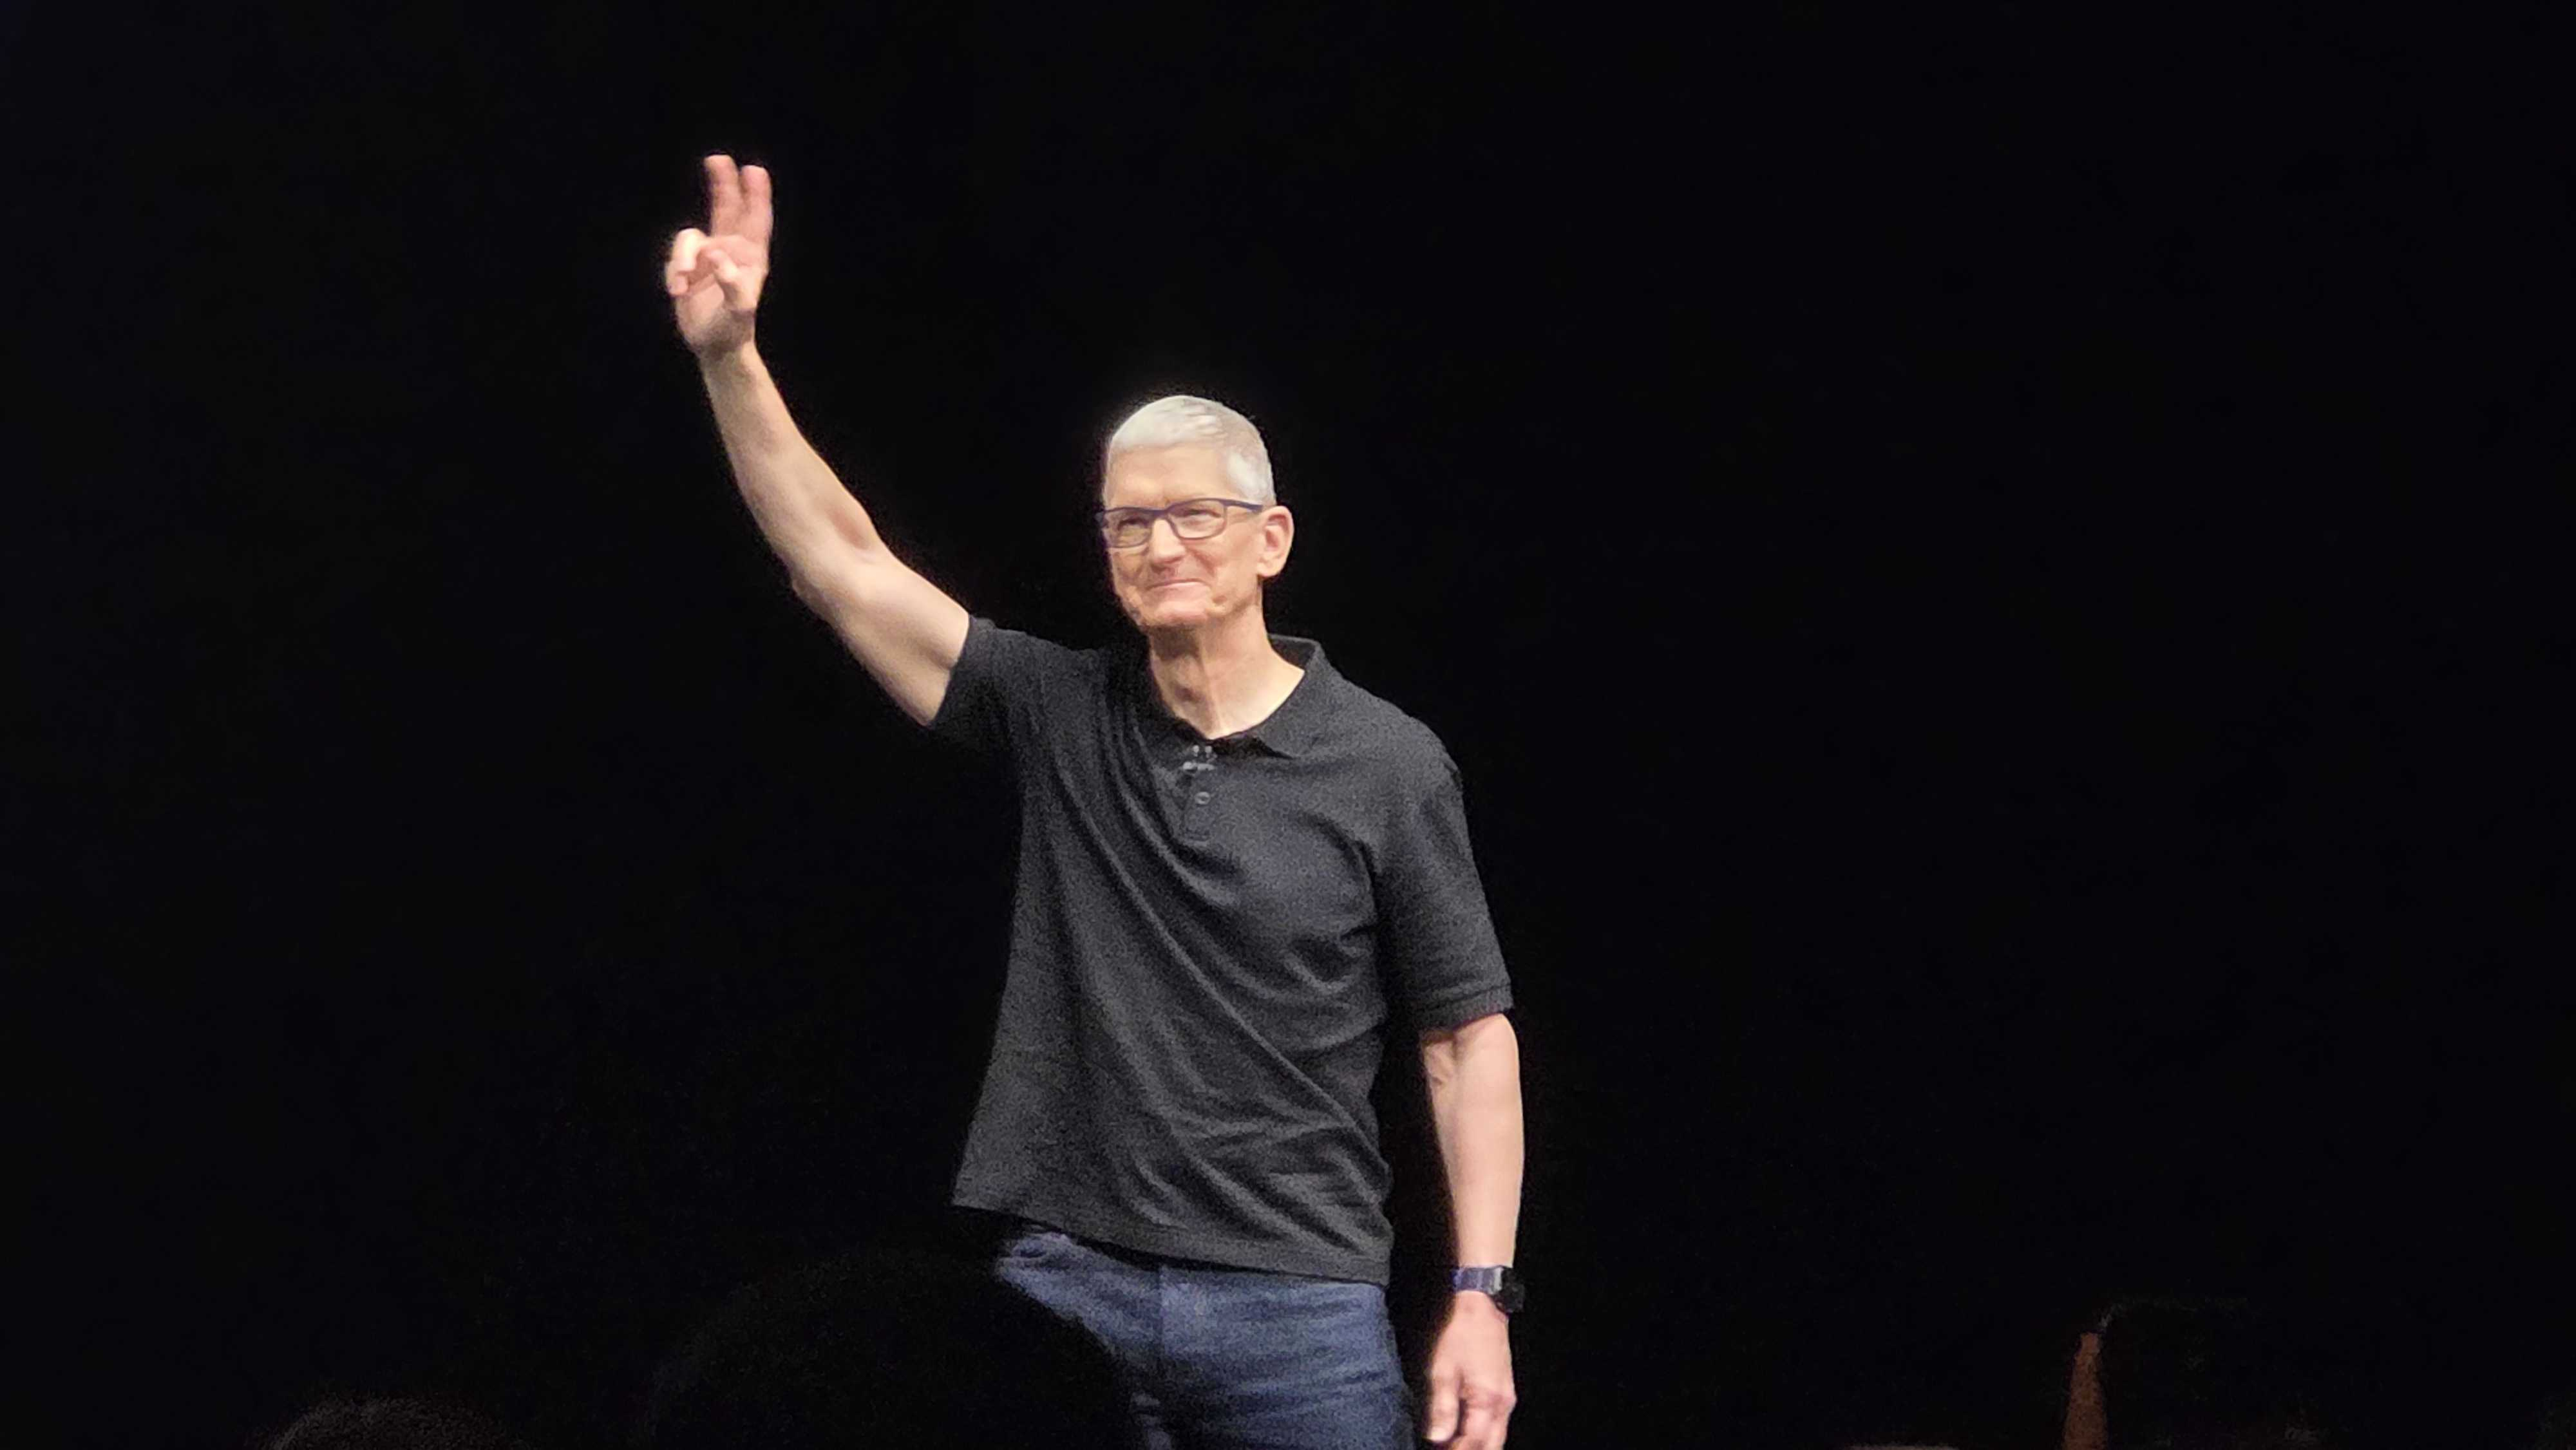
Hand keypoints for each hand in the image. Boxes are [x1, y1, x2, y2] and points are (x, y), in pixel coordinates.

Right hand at [663, 154, 772, 357]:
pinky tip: (677, 292)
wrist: (715, 346)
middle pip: (726, 208)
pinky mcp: (688, 268)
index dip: (756, 194)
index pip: (755, 219)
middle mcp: (730, 250)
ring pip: (690, 236)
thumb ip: (733, 284)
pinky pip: (675, 258)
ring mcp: (708, 257)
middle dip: (723, 183)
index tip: (754, 170)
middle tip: (717, 159)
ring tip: (682, 282)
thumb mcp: (739, 311)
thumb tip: (717, 257)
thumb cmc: (734, 329)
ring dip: (682, 256)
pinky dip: (673, 272)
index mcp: (751, 257)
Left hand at [1423, 1292, 1514, 1446]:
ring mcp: (1507, 1399)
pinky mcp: (1505, 1393)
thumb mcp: (1442, 1370)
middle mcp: (1503, 1404)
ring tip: (1454, 1447)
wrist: (1482, 1308)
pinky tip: (1465, 1435)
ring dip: (1478, 1446)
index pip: (1474, 1443)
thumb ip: (1442, 1407)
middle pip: (1492, 1446)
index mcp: (1487, 1401)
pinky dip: (1483, 1436)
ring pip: (1497, 1438)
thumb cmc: (1460, 1335)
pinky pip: (1497, 1425)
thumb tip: (1437, 1438)